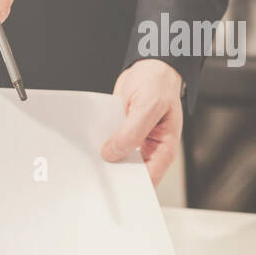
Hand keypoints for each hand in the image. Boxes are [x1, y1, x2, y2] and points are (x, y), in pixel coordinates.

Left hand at [102, 59, 182, 183]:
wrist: (149, 67)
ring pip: (118, 159)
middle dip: (116, 173)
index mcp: (164, 148)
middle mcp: (149, 149)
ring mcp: (135, 142)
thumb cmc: (159, 85)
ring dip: (106, 158)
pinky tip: (91, 143)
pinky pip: (109, 144)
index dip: (132, 185)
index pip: (149, 178)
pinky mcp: (121, 134)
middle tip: (99, 174)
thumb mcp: (148, 107)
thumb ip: (132, 132)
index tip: (114, 187)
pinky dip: (100, 144)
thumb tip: (114, 152)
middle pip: (131, 172)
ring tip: (92, 159)